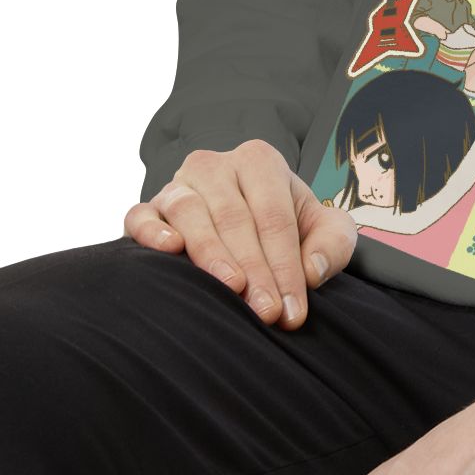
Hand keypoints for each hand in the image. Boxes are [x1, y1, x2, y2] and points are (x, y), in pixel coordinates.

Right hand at [124, 138, 357, 329]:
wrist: (250, 223)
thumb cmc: (290, 228)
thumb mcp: (325, 230)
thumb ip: (332, 244)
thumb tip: (311, 271)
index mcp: (260, 162)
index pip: (275, 218)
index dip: (285, 266)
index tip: (291, 310)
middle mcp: (215, 167)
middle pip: (235, 219)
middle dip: (254, 270)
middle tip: (265, 312)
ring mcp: (178, 185)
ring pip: (191, 214)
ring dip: (211, 254)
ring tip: (231, 288)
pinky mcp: (148, 208)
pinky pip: (141, 216)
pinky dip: (151, 231)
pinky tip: (170, 249)